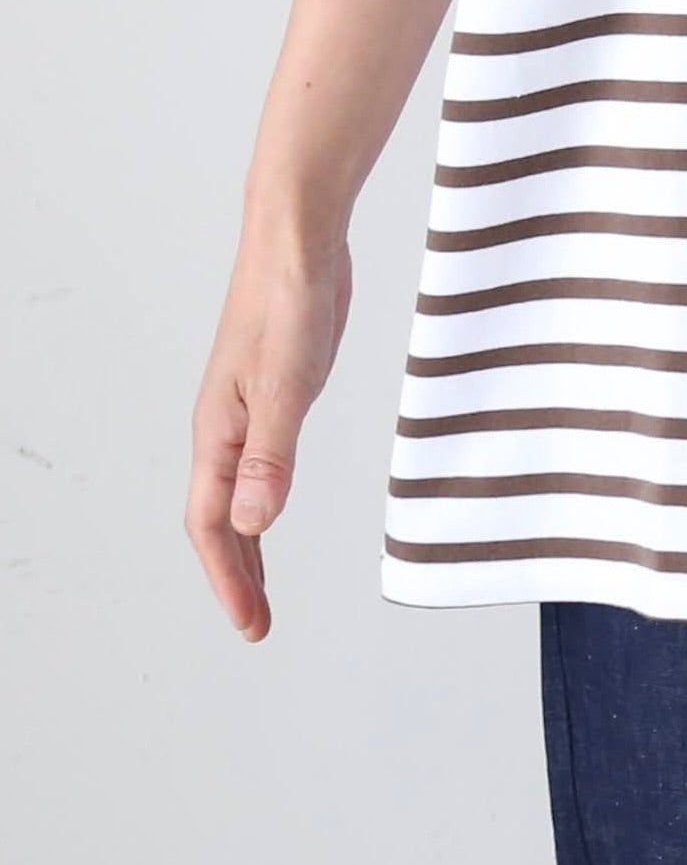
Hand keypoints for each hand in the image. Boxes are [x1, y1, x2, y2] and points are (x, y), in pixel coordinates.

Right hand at [185, 214, 352, 639]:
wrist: (297, 240)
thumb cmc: (289, 302)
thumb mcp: (288, 383)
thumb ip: (272, 454)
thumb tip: (253, 524)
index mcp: (218, 431)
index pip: (211, 525)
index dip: (229, 578)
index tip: (249, 624)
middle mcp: (223, 427)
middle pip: (217, 519)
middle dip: (234, 575)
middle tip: (255, 624)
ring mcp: (245, 410)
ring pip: (235, 494)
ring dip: (244, 544)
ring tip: (260, 587)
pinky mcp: (272, 391)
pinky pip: (257, 465)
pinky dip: (260, 500)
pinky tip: (270, 509)